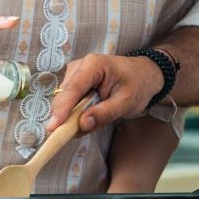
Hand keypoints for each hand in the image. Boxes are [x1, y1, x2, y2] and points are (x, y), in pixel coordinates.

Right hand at [47, 53, 162, 135]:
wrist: (145, 75)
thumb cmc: (138, 85)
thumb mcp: (126, 102)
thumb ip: (104, 113)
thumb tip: (82, 124)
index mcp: (94, 65)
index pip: (73, 89)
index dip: (62, 109)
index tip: (53, 127)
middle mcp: (80, 66)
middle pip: (64, 95)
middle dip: (66, 116)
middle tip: (76, 133)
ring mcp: (76, 74)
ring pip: (64, 100)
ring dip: (72, 115)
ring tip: (92, 120)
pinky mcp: (76, 82)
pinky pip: (69, 101)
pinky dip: (76, 112)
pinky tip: (90, 115)